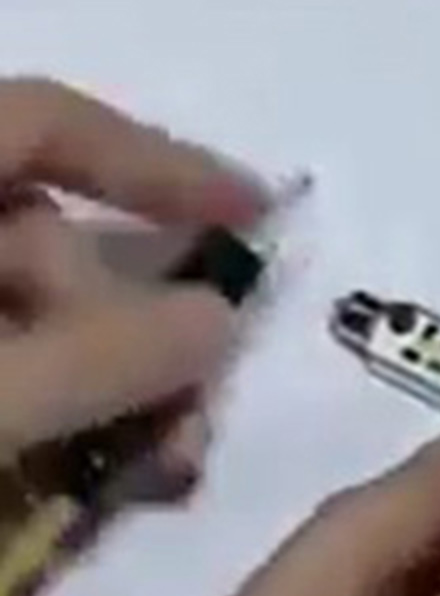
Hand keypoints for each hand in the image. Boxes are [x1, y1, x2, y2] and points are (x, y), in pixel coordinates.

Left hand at [0, 77, 262, 473]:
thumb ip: (95, 361)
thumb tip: (218, 319)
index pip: (41, 121)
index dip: (153, 162)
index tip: (257, 220)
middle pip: (44, 239)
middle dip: (133, 325)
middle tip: (189, 419)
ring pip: (25, 320)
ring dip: (102, 388)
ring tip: (152, 469)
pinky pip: (5, 377)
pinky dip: (46, 417)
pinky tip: (91, 474)